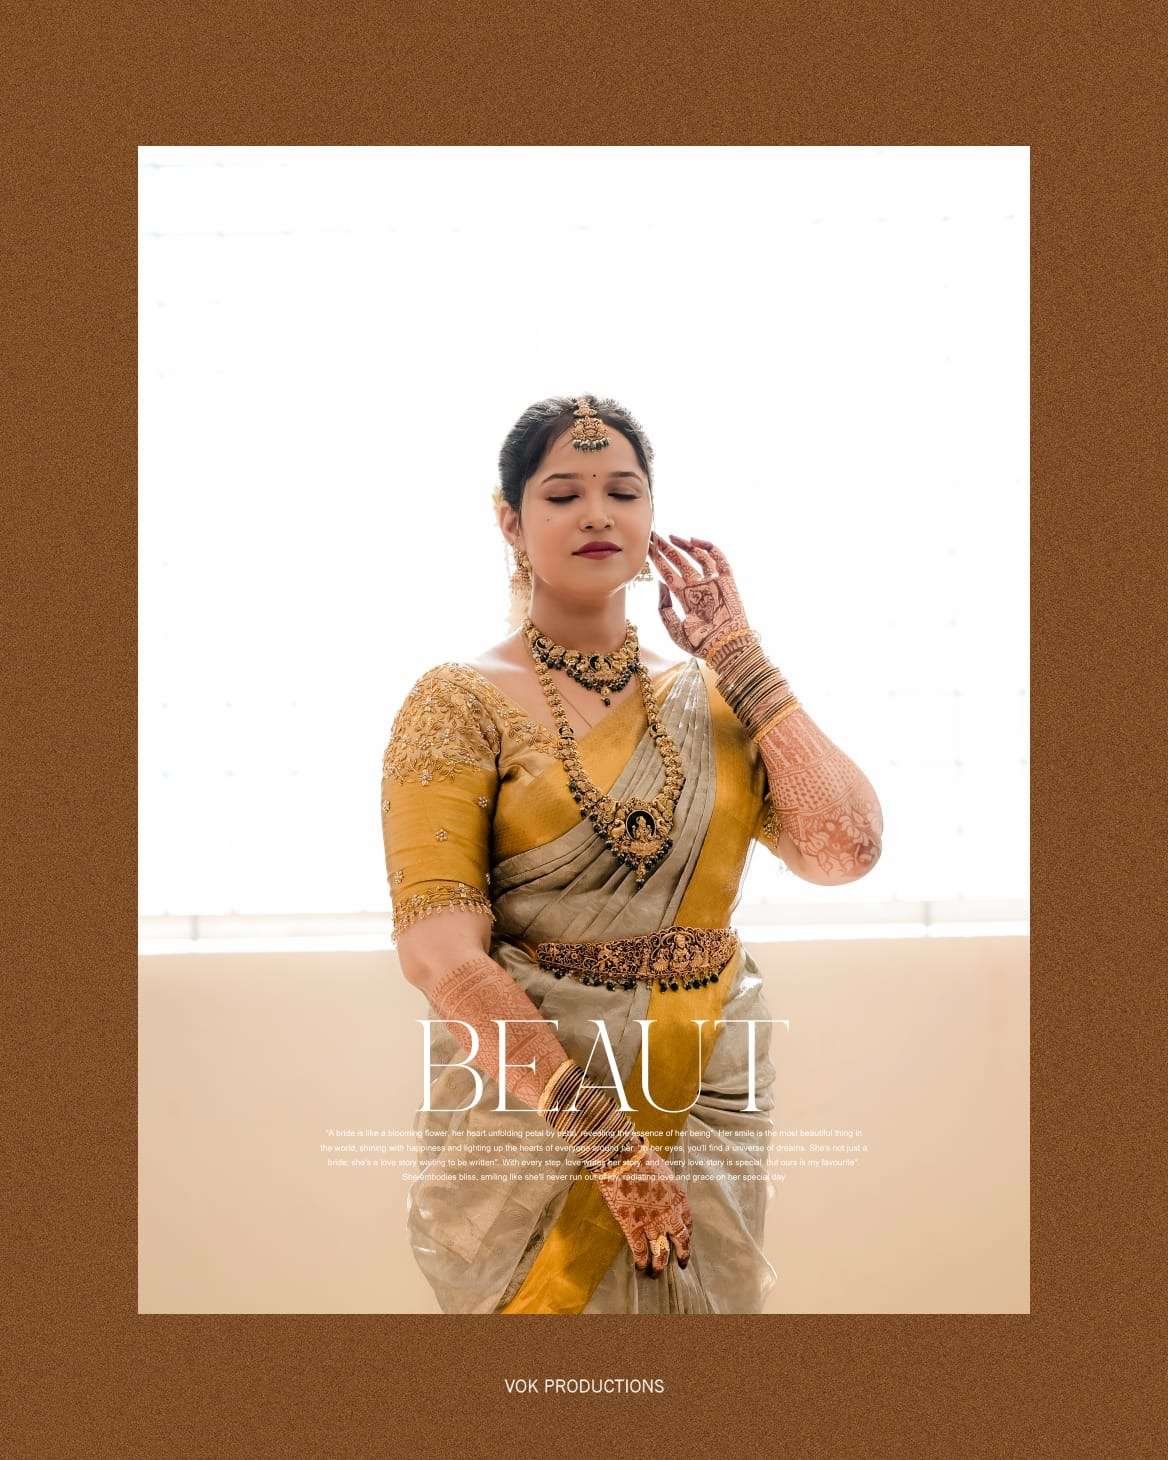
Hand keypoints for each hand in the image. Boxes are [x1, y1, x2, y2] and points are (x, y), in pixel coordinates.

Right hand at [595, 1141, 693, 1277]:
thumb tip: (661, 1193)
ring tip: (656, 1273)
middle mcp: (670, 1214)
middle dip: (682, 1255)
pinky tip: (639, 1267)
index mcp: (679, 1199)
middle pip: (681, 1241)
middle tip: (680, 1264)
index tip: (684, 1241)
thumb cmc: (641, 1158)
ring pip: (661, 1252)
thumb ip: (665, 1188)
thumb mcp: (663, 1171)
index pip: (688, 1222)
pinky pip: (640, 1250)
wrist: (623, 1159)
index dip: (686, 1234)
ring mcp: (652, 1223)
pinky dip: (641, 1261)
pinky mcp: (633, 1227)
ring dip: (659, 1265)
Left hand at [648, 531, 752, 659]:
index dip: (657, 561)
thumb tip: (660, 584)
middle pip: (680, 563)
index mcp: (685, 598)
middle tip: (654, 536)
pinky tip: (692, 541)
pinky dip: (708, 548)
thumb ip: (664, 607)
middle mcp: (698, 588)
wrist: (724, 648)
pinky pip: (719, 559)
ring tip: (670, 537)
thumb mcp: (674, 629)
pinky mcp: (727, 581)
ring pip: (697, 557)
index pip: (668, 574)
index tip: (647, 548)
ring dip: (684, 546)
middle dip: (666, 550)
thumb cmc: (700, 643)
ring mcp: (713, 583)